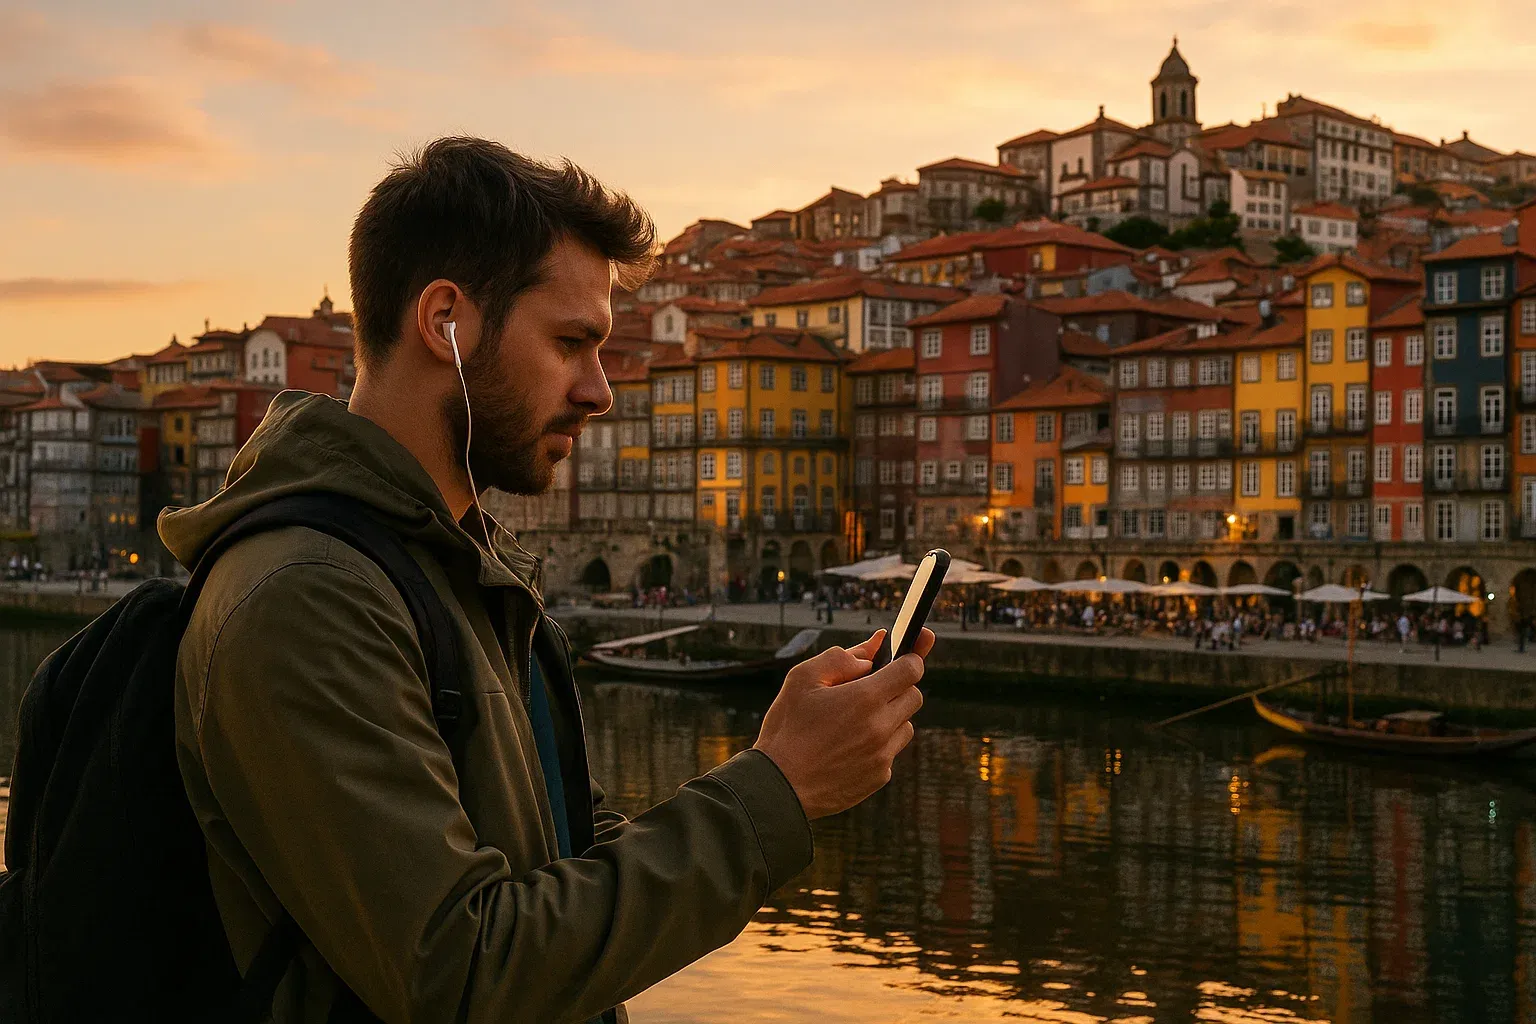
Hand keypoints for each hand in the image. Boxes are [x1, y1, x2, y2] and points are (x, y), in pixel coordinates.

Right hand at [753, 628, 933, 818]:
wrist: (778, 786)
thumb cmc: (787, 728)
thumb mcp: (802, 680)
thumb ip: (840, 658)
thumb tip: (872, 650)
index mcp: (865, 698)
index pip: (911, 668)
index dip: (909, 658)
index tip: (903, 657)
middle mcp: (881, 726)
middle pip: (914, 696)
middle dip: (898, 688)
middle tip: (870, 690)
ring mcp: (883, 755)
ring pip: (905, 726)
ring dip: (890, 718)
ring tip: (854, 722)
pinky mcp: (879, 777)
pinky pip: (890, 752)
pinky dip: (878, 745)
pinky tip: (848, 747)